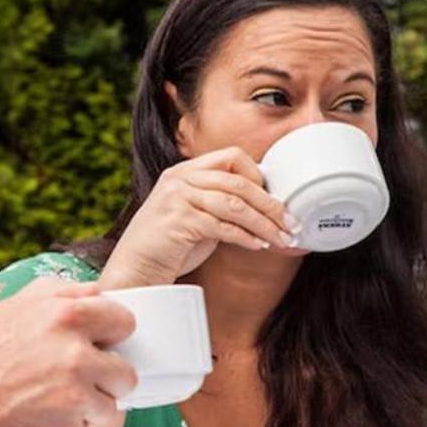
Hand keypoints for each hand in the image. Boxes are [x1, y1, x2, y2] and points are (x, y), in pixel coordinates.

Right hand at [0, 279, 138, 426]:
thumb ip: (59, 296)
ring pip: (110, 405)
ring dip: (86, 408)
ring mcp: (74, 395)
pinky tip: (33, 422)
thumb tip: (97, 293)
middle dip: (105, 380)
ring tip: (46, 403)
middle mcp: (75, 354)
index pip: (124, 321)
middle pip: (127, 371)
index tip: (99, 346)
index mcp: (65, 315)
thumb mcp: (11, 308)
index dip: (111, 337)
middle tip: (71, 382)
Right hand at [101, 148, 297, 288]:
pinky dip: (246, 237)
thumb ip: (221, 203)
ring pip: (235, 204)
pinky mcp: (178, 220)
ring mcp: (177, 197)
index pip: (232, 156)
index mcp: (185, 171)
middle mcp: (180, 178)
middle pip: (238, 181)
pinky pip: (223, 226)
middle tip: (290, 222)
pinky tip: (258, 245)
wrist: (135, 270)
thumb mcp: (196, 214)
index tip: (275, 200)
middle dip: (270, 204)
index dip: (258, 176)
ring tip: (281, 238)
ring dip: (264, 224)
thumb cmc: (169, 246)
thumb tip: (264, 204)